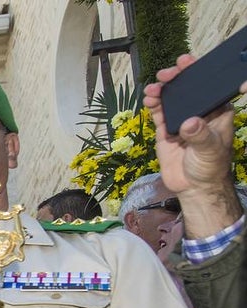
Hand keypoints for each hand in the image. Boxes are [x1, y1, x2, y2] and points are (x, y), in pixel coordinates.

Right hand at [144, 54, 235, 193]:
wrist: (193, 187)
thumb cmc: (210, 167)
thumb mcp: (210, 151)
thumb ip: (200, 136)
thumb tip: (189, 123)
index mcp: (216, 111)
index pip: (209, 86)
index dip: (199, 72)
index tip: (188, 64)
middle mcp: (198, 111)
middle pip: (188, 88)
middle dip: (177, 77)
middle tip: (167, 75)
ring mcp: (181, 119)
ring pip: (171, 98)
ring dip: (162, 90)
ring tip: (153, 89)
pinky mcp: (166, 129)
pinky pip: (158, 112)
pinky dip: (153, 104)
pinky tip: (149, 99)